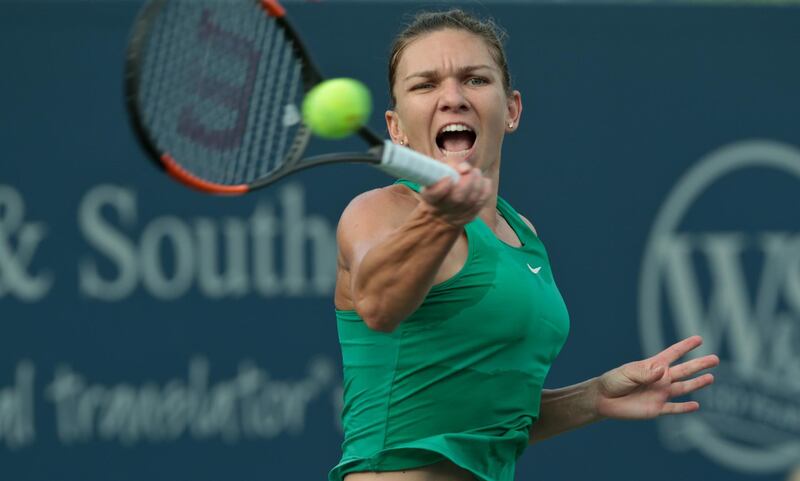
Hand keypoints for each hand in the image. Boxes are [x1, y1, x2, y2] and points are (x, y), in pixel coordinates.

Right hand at [419, 162, 491, 226]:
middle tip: (469, 170)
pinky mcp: (469, 217)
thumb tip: (465, 168)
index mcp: (429, 198)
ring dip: (477, 183)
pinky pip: (481, 203)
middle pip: (457, 199)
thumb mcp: (438, 171)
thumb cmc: (439, 183)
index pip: (434, 195)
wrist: (440, 210)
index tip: (448, 178)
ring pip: (471, 201)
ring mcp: (456, 216)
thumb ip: (449, 165)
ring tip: (475, 173)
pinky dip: (485, 189)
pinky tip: (482, 181)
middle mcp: (442, 209)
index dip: (442, 187)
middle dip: (467, 182)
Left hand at [593, 336, 718, 418]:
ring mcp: (660, 393)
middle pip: (684, 370)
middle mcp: (660, 379)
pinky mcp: (656, 409)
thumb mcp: (628, 373)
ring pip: (683, 388)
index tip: (699, 338)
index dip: (685, 346)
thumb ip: (645, 373)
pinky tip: (696, 406)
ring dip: (697, 384)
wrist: (603, 399)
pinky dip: (685, 408)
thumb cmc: (614, 381)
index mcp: (653, 366)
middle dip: (699, 364)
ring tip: (711, 378)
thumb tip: (663, 371)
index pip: (672, 354)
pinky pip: (674, 409)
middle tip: (715, 359)